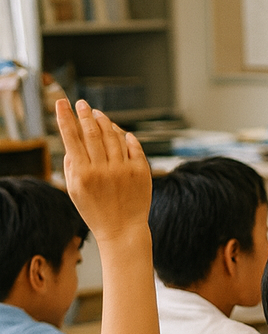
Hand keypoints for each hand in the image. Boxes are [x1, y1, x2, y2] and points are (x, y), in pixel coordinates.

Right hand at [56, 99, 151, 243]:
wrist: (123, 230)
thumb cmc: (94, 210)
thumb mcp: (74, 191)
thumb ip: (70, 165)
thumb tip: (72, 139)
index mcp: (82, 174)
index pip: (71, 138)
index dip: (65, 117)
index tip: (61, 102)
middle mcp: (102, 169)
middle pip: (92, 132)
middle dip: (85, 114)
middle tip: (81, 104)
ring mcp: (123, 169)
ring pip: (113, 135)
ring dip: (104, 121)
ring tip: (97, 114)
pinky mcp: (141, 171)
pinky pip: (133, 145)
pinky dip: (126, 136)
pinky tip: (120, 131)